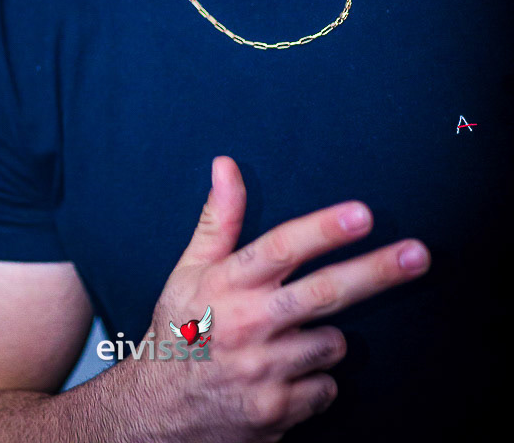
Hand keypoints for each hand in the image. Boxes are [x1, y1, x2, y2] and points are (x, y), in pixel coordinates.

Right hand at [143, 156, 429, 441]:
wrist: (157, 412)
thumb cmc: (179, 329)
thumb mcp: (189, 269)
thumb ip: (218, 217)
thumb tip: (226, 164)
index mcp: (227, 284)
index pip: (280, 248)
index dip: (323, 229)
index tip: (361, 213)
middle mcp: (247, 324)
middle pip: (324, 292)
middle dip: (376, 271)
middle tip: (418, 254)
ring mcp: (264, 370)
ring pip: (333, 342)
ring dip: (326, 337)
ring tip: (289, 337)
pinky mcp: (276, 411)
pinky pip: (326, 387)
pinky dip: (316, 380)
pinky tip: (285, 374)